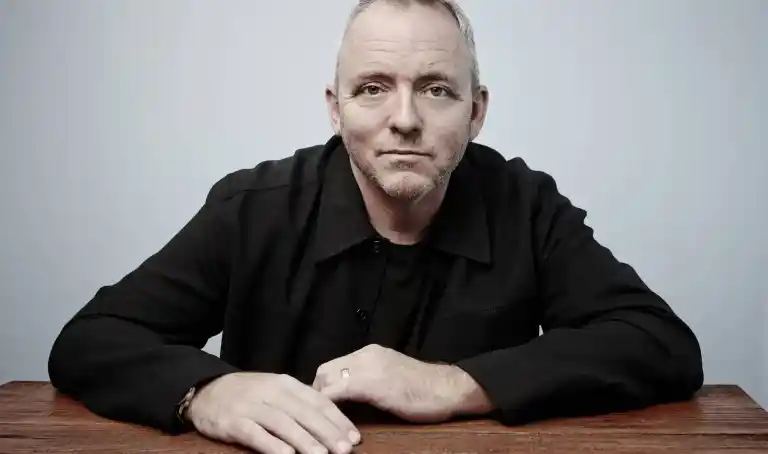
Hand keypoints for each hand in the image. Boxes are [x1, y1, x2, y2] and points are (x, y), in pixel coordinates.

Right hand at [185, 372, 360, 453]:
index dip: (338, 419)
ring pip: (284, 424)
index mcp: (286, 384)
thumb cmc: (249, 393)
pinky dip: (272, 445)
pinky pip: (256, 435)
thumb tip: (332, 422)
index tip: (354, 437)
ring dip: (305, 441)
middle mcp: (272, 393)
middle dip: (328, 432)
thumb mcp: (276, 390)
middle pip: (305, 413)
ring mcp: (252, 407)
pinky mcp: (234, 422)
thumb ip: (300, 403)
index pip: (318, 401)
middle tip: (346, 449)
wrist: (207, 390)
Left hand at [312, 344, 492, 422]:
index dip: (323, 385)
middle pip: (324, 371)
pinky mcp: (369, 384)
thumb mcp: (391, 375)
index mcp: (369, 353)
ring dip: (320, 401)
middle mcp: (364, 355)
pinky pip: (337, 394)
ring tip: (320, 422)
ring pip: (327, 381)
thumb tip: (352, 393)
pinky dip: (329, 408)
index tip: (319, 403)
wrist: (447, 388)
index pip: (333, 365)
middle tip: (317, 416)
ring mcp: (366, 368)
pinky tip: (331, 422)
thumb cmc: (425, 388)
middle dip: (316, 393)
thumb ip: (371, 378)